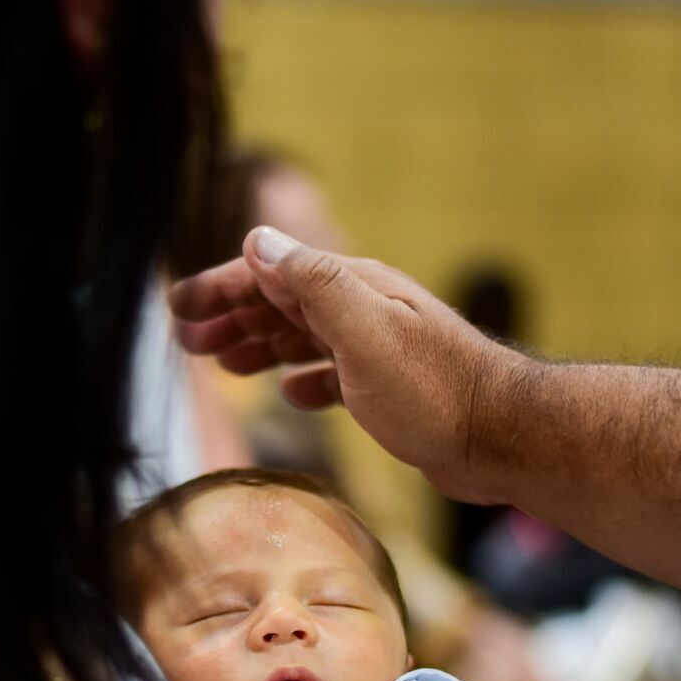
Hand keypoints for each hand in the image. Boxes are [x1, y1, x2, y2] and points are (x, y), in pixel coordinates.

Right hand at [169, 226, 519, 505]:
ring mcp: (378, 349)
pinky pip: (334, 375)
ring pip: (304, 338)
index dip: (220, 288)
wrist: (503, 438)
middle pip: (283, 302)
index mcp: (353, 287)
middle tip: (187, 341)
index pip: (271, 274)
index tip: (177, 308)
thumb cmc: (434, 390)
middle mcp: (364, 310)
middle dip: (231, 316)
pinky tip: (291, 395)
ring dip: (261, 346)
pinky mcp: (391, 390)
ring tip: (225, 367)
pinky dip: (304, 380)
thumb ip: (312, 285)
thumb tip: (257, 242)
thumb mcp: (364, 333)